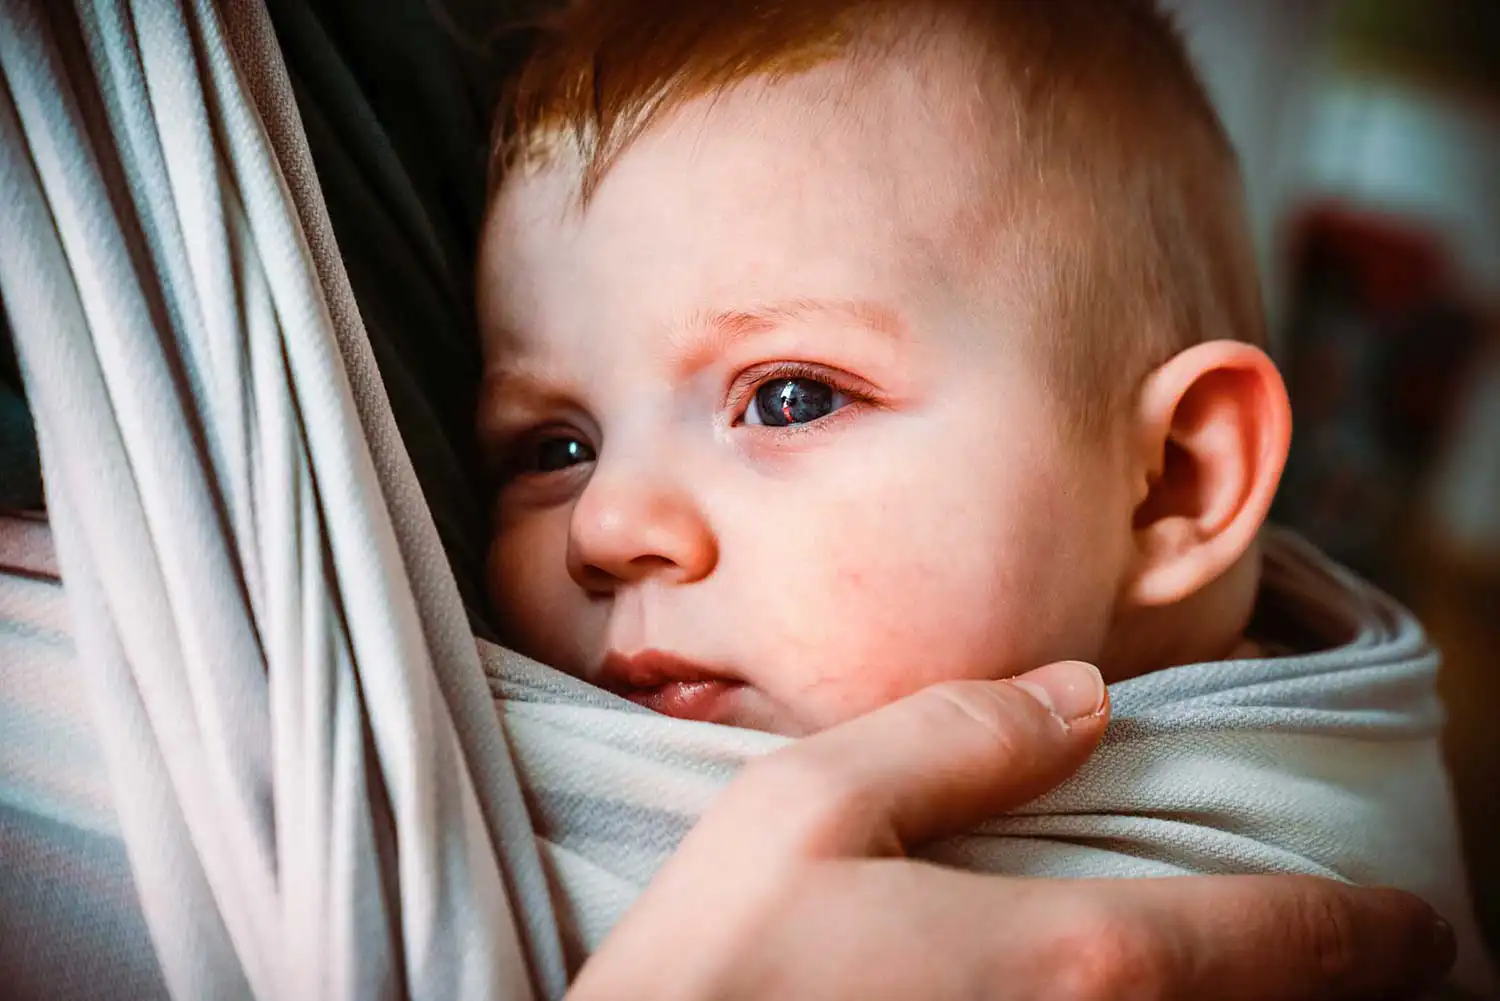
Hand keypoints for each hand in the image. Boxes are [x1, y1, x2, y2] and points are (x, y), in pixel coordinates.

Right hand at [568, 661, 1455, 1000]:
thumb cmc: (716, 962)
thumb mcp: (813, 804)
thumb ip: (956, 736)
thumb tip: (1079, 698)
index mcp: (1066, 956)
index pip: (1266, 939)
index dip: (1360, 931)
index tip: (1418, 926)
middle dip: (1338, 993)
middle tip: (1388, 968)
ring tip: (1283, 986)